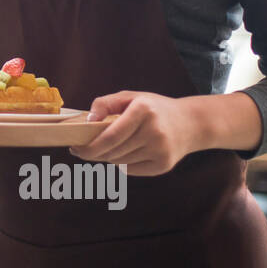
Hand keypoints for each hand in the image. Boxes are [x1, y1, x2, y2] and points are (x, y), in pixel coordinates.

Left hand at [69, 91, 201, 175]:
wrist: (191, 123)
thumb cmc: (154, 109)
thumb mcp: (131, 97)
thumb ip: (106, 104)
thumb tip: (88, 120)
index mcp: (144, 111)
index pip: (110, 136)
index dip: (89, 146)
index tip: (75, 149)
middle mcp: (154, 131)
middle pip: (113, 152)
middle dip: (94, 153)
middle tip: (82, 150)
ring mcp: (161, 150)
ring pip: (120, 162)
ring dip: (108, 157)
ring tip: (106, 148)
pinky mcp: (164, 165)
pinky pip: (131, 170)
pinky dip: (122, 164)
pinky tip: (125, 153)